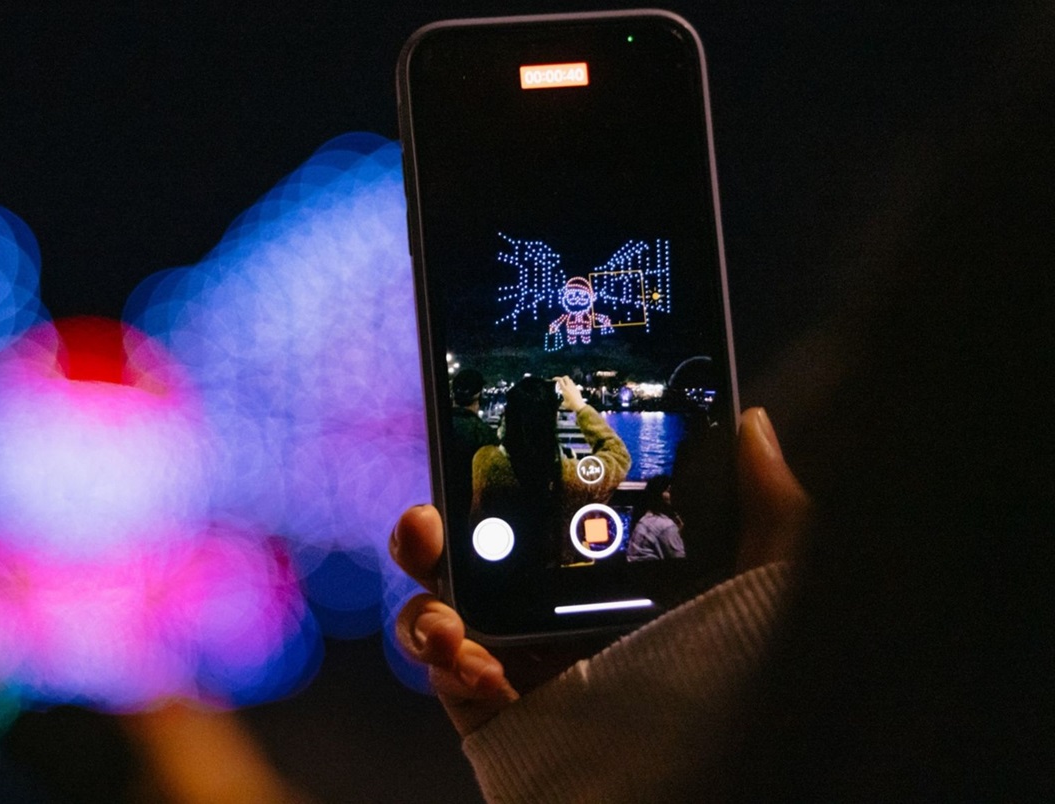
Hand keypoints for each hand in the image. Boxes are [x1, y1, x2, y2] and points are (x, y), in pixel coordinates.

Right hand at [390, 406, 808, 735]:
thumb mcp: (766, 589)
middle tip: (431, 518)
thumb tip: (753, 425)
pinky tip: (479, 664)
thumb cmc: (740, 690)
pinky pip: (442, 674)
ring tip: (443, 603)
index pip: (539, 508)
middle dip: (431, 525)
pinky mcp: (493, 707)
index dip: (500, 474)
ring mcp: (517, 656)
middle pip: (469, 550)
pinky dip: (443, 659)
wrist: (708, 785)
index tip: (485, 448)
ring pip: (436, 607)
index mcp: (605, 571)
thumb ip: (767, 508)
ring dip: (424, 598)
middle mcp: (552, 608)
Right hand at [555, 375, 585, 411]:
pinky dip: (569, 384)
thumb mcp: (563, 404)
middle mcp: (569, 386)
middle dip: (562, 378)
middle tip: (559, 382)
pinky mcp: (577, 389)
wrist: (579, 406)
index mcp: (565, 389)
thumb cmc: (571, 405)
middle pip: (566, 377)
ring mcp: (574, 387)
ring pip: (570, 380)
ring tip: (564, 386)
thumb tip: (561, 402)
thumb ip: (561, 401)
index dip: (556, 378)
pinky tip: (568, 389)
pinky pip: (573, 384)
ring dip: (566, 381)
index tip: (553, 379)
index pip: (560, 380)